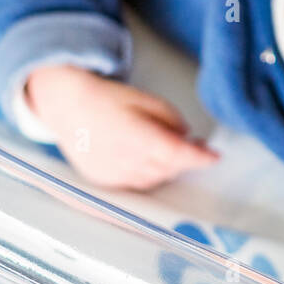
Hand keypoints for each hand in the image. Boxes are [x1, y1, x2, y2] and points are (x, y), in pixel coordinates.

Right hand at [26, 65, 218, 189]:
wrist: (69, 107)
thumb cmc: (106, 99)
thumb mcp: (146, 99)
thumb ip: (171, 119)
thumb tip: (186, 136)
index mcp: (135, 135)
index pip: (175, 153)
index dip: (198, 157)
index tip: (214, 156)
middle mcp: (123, 160)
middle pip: (168, 168)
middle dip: (186, 159)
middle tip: (196, 147)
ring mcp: (112, 174)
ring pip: (154, 179)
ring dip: (168, 168)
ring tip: (166, 148)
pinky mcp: (105, 182)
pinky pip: (137, 184)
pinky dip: (149, 174)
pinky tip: (148, 159)